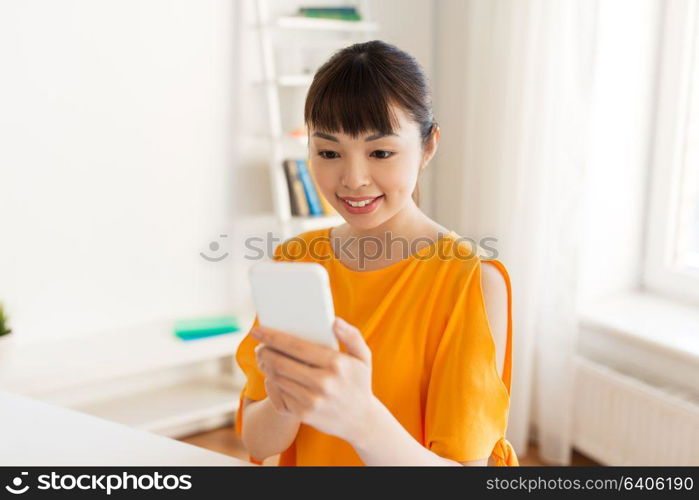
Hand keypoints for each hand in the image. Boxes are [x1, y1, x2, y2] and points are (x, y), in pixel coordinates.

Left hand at [251, 317, 377, 443]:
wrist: (361, 421)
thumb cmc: (358, 383)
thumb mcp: (363, 358)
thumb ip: (352, 336)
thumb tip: (335, 321)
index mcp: (336, 364)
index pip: (296, 346)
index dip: (273, 337)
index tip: (257, 330)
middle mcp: (323, 383)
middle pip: (280, 363)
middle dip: (264, 351)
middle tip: (259, 345)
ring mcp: (312, 400)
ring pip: (276, 378)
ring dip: (265, 366)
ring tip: (264, 358)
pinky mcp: (303, 414)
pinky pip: (279, 394)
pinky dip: (272, 382)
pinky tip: (273, 376)